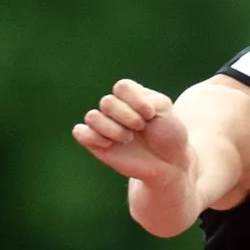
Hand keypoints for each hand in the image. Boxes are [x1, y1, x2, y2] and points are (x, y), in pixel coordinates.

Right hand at [72, 79, 193, 187]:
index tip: (151, 114)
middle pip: (107, 102)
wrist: (169, 162)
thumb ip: (144, 99)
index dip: (136, 101)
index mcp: (130, 95)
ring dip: (113, 129)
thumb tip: (117, 107)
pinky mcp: (96, 143)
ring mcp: (104, 125)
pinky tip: (109, 144)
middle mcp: (114, 108)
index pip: (121, 87)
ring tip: (128, 139)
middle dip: (127, 117)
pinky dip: (93, 137)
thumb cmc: (168, 133)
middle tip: (140, 128)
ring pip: (92, 117)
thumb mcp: (164, 109)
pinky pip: (80, 132)